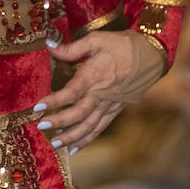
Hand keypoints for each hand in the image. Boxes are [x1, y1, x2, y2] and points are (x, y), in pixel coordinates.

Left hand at [37, 30, 164, 153]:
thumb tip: (48, 44)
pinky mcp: (115, 110)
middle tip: (42, 127)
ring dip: (72, 137)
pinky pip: (100, 128)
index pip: (71, 92)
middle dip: (60, 122)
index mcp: (94, 76)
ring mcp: (109, 104)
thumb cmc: (122, 45)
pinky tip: (74, 148)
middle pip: (79, 114)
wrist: (151, 55)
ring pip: (89, 126)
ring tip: (55, 144)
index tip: (37, 107)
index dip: (54, 101)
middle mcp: (101, 94)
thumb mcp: (96, 40)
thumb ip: (71, 48)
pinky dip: (87, 139)